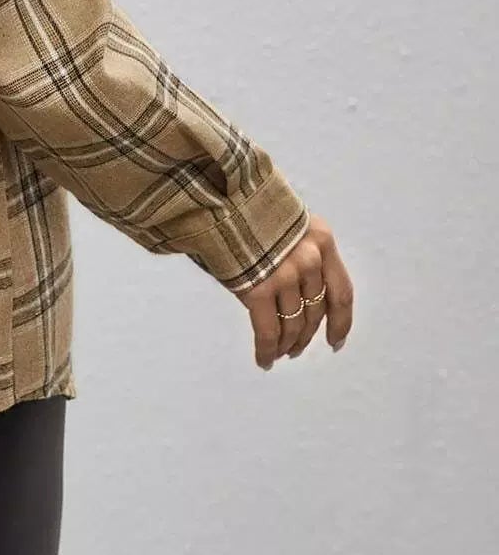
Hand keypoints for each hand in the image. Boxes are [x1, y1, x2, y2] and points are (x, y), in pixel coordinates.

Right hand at [232, 213, 352, 369]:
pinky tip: (264, 360)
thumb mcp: (286, 222)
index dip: (340, 322)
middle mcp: (309, 258)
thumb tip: (301, 295)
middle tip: (296, 349)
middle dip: (305, 336)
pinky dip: (267, 350)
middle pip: (315, 312)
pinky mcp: (258, 289)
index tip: (336, 341)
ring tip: (279, 354)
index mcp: (321, 239)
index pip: (341, 292)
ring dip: (286, 345)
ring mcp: (285, 274)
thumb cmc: (244, 207)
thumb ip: (300, 252)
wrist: (213, 194)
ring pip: (292, 325)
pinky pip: (268, 331)